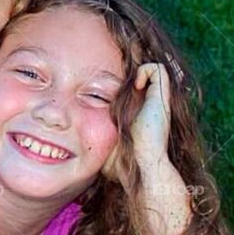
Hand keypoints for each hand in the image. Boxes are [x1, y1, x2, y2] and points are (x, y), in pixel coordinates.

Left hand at [101, 62, 170, 183]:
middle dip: (127, 76)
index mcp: (137, 114)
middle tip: (115, 84)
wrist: (142, 165)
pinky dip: (145, 71)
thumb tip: (71, 150)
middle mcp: (149, 105)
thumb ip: (93, 143)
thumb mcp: (103, 147)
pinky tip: (136, 86)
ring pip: (153, 70)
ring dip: (138, 72)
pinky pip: (158, 69)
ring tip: (130, 86)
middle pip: (141, 77)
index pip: (131, 89)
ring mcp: (157, 100)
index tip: (106, 90)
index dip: (119, 84)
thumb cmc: (122, 163)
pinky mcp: (162, 96)